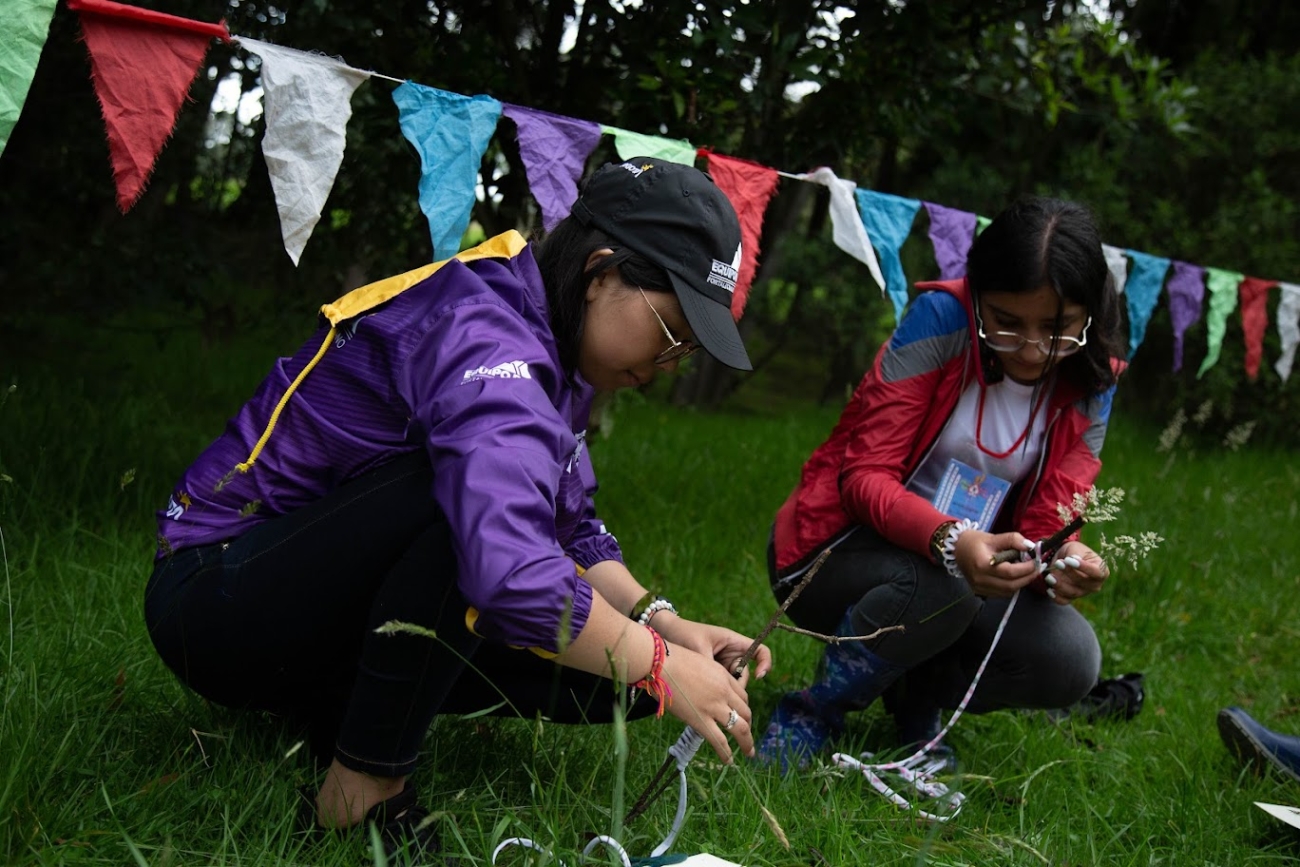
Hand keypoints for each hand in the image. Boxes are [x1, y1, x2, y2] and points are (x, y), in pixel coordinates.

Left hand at [650, 614, 772, 685]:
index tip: (759, 677)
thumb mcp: (699, 649)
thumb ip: (711, 669)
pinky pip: (721, 686)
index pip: (761, 651)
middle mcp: (731, 653)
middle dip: (737, 685)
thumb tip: (720, 691)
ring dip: (724, 691)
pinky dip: (716, 692)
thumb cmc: (683, 635)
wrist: (664, 634)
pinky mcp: (712, 675)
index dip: (765, 663)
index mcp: (733, 641)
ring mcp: (722, 665)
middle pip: (745, 674)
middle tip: (722, 692)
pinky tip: (703, 694)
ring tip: (707, 691)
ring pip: (732, 684)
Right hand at [660, 642, 754, 761]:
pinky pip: (719, 740)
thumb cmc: (671, 660)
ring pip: (740, 728)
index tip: (741, 716)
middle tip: (747, 735)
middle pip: (746, 712)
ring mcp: (713, 706)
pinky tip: (729, 761)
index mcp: (723, 675)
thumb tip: (701, 689)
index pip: (743, 696)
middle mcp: (723, 691)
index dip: (743, 708)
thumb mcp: (699, 662)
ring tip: (748, 753)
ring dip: (746, 743)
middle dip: (748, 725)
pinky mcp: (700, 719)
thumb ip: (706, 677)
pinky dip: (726, 753)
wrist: (659, 663)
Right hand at [954, 529, 1040, 597]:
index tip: (1036, 561)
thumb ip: (1012, 540)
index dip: (1026, 568)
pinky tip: (1014, 577)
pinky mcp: (980, 592)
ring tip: (1027, 572)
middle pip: (1011, 585)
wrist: (957, 549)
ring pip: (1008, 592)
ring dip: (1021, 583)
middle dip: (1027, 578)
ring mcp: (979, 588)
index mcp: (982, 564)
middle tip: (1037, 568)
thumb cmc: (975, 542)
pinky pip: (1001, 593)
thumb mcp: (993, 537)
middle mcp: (980, 579)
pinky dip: (1012, 586)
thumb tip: (1030, 547)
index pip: (1009, 572)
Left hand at [1043, 541, 1108, 604]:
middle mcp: (1094, 584)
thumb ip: (1075, 553)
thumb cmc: (1074, 552)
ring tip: (1049, 576)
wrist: (1064, 558)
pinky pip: (1064, 601)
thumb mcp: (1076, 548)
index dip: (1083, 567)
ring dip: (1060, 585)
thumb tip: (1073, 559)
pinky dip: (1056, 597)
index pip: (1096, 572)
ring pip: (1073, 592)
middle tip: (1058, 563)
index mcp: (1101, 571)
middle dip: (1069, 573)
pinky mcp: (1071, 597)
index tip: (1069, 560)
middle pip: (1083, 583)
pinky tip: (1049, 589)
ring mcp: (1083, 592)